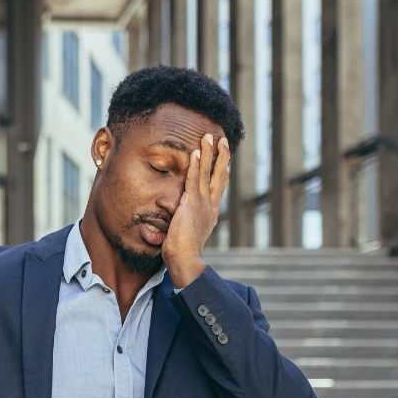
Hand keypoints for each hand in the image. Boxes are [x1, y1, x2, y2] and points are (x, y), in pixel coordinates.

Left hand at [162, 133, 229, 287]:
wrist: (186, 260)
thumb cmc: (183, 253)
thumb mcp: (185, 233)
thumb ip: (181, 220)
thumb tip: (172, 212)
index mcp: (210, 214)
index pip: (218, 188)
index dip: (221, 173)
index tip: (225, 162)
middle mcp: (210, 206)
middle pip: (218, 176)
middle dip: (221, 157)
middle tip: (223, 141)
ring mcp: (202, 203)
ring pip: (207, 173)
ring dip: (209, 153)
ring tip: (210, 137)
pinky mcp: (191, 203)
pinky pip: (193, 179)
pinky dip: (196, 165)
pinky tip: (197, 151)